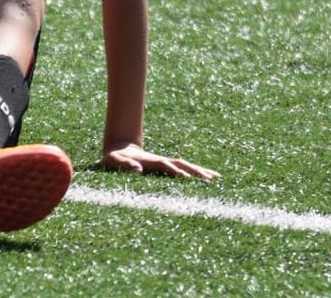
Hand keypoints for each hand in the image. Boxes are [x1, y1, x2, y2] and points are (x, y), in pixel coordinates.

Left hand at [97, 141, 219, 180]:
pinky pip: (185, 169)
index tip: (186, 179)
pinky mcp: (167, 166)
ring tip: (217, 179)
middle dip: (194, 171)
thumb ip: (123, 164)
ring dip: (200, 171)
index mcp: (149, 161)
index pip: (165, 166)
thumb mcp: (113, 161)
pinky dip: (198, 172)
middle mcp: (161, 160)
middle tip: (210, 180)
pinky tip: (210, 178)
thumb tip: (138, 170)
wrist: (119, 149)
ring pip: (186, 165)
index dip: (175, 171)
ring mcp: (165, 162)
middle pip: (181, 164)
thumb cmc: (114, 158)